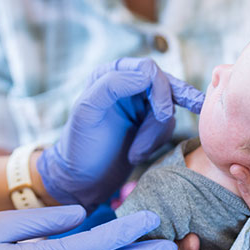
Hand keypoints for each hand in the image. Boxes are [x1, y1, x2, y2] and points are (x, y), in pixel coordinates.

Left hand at [37, 58, 203, 207]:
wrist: (84, 180)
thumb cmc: (80, 145)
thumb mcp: (88, 111)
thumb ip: (111, 85)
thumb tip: (147, 74)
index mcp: (110, 74)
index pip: (148, 69)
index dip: (161, 89)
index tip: (162, 114)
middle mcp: (127, 85)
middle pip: (165, 87)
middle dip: (164, 112)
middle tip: (158, 132)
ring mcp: (139, 106)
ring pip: (169, 109)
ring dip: (156, 135)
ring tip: (135, 154)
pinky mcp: (148, 126)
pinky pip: (167, 126)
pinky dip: (157, 142)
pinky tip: (138, 155)